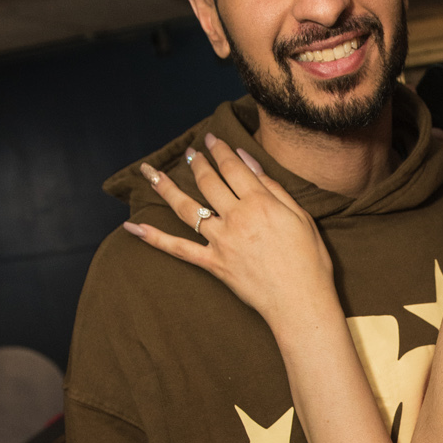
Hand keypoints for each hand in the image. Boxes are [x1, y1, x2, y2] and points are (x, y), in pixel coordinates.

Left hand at [123, 135, 332, 328]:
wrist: (301, 303)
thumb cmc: (309, 261)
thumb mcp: (301, 217)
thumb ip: (273, 187)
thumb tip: (248, 160)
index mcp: (261, 203)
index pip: (233, 168)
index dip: (220, 150)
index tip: (211, 140)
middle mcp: (236, 218)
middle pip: (208, 182)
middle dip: (197, 164)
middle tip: (190, 154)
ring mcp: (221, 241)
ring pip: (187, 208)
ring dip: (166, 187)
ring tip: (152, 173)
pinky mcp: (212, 263)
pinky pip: (178, 249)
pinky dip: (154, 238)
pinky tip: (133, 227)